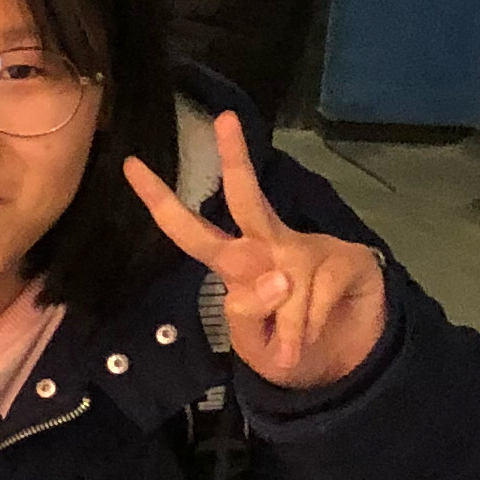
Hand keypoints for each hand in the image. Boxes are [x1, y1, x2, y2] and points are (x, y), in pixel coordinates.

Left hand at [124, 110, 386, 388]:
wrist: (345, 361)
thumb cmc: (286, 346)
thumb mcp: (253, 343)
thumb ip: (247, 316)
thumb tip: (278, 279)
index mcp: (235, 261)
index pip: (190, 229)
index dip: (160, 201)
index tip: (130, 163)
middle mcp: (269, 244)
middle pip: (246, 197)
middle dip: (235, 157)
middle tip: (224, 118)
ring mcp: (310, 248)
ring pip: (286, 284)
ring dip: (289, 327)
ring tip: (294, 347)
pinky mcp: (349, 259)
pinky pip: (318, 297)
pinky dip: (313, 328)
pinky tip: (320, 331)